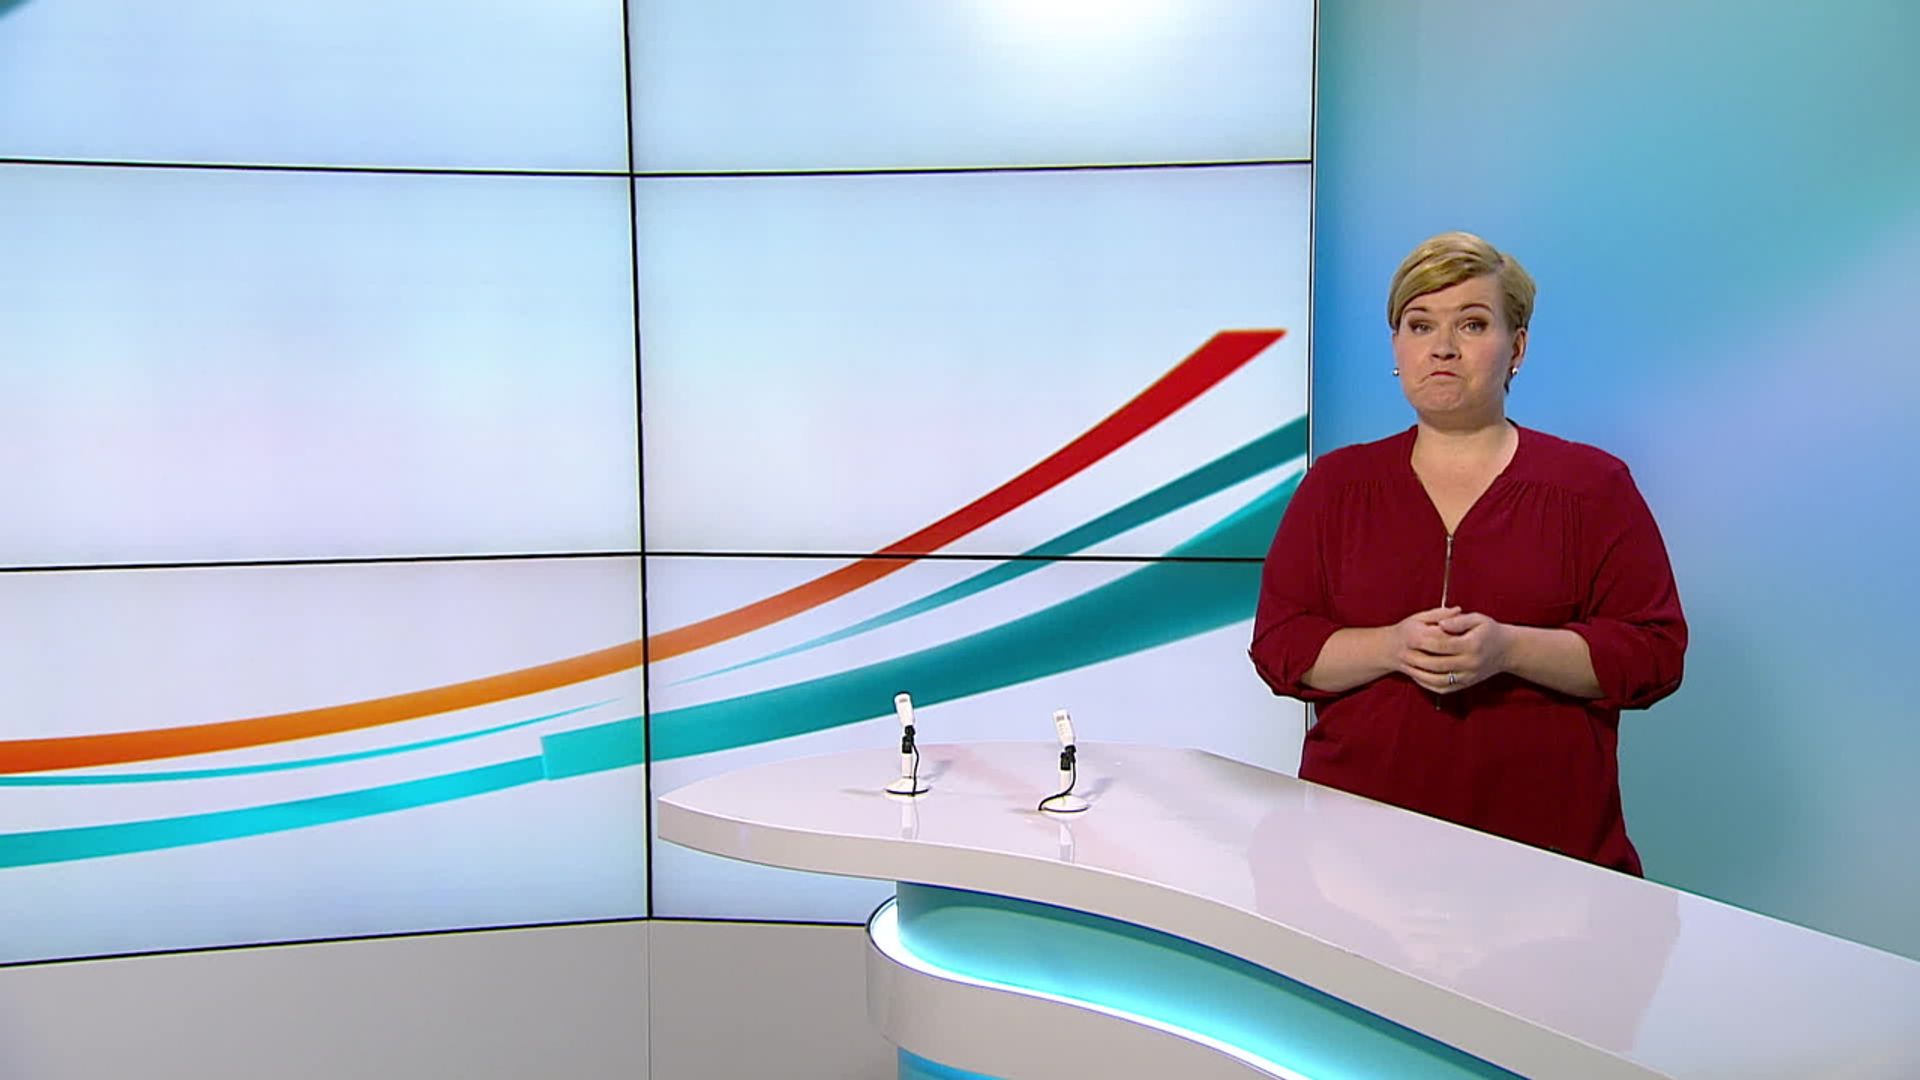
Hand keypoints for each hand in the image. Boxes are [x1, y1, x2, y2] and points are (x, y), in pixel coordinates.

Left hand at [1396, 610, 1512, 693]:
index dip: (1424, 640)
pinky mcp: (1466, 684)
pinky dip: (1428, 684)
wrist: (1507, 651)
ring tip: (1406, 665)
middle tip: (1402, 653)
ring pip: (1438, 679)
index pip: (1442, 644)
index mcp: (1472, 645)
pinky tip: (1418, 675)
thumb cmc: (1489, 631)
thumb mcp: (1477, 619)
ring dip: (1420, 674)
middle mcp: (1471, 663)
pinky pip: (1443, 688)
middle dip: (1417, 659)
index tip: (1409, 636)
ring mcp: (1468, 676)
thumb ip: (1458, 620)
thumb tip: (1440, 623)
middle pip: (1437, 663)